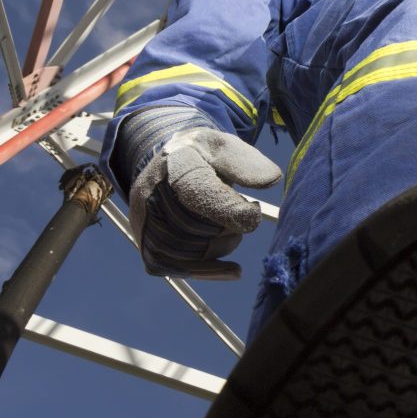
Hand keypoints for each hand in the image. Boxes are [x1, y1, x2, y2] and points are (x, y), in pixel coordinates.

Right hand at [120, 111, 281, 278]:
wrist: (166, 165)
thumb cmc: (203, 157)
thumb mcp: (224, 147)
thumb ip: (246, 162)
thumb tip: (271, 179)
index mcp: (176, 163)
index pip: (199, 191)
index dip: (228, 210)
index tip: (252, 217)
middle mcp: (151, 194)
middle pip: (198, 227)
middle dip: (228, 226)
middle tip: (240, 214)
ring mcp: (144, 222)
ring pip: (188, 251)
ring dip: (221, 246)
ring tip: (229, 227)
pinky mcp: (147, 244)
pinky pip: (174, 267)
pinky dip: (207, 269)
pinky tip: (233, 270)